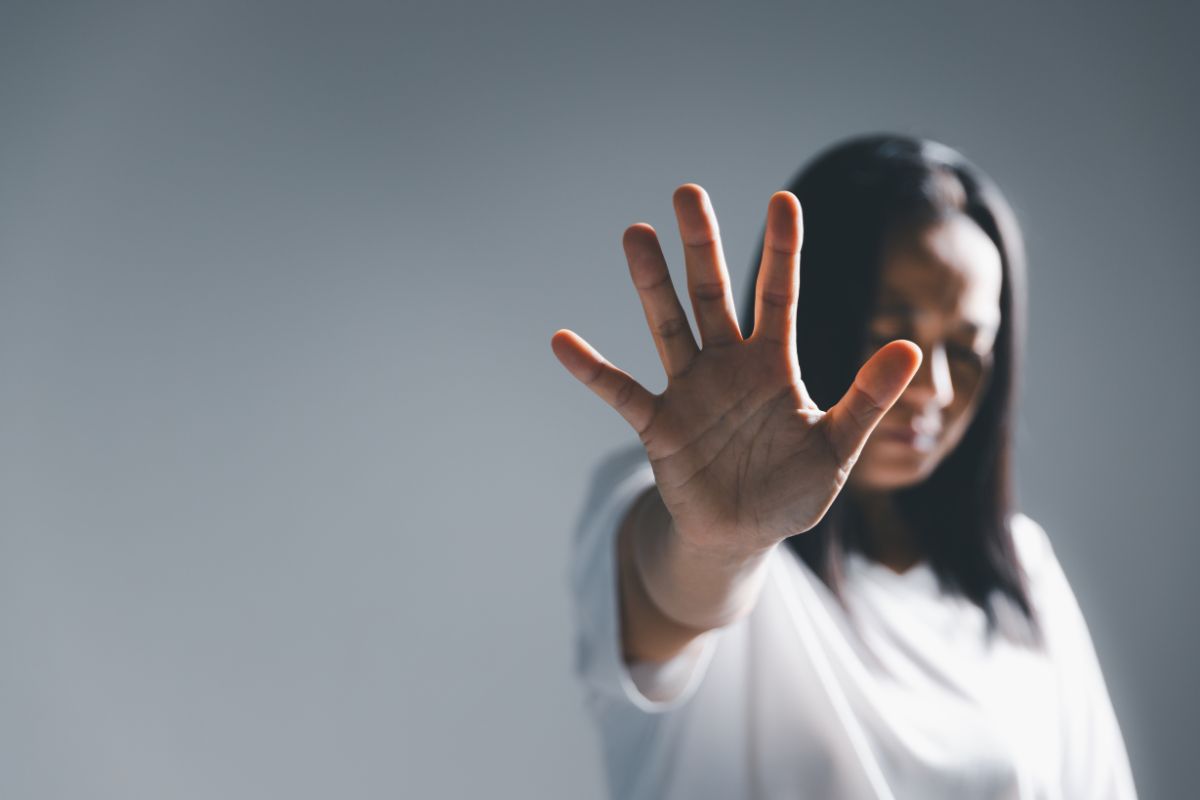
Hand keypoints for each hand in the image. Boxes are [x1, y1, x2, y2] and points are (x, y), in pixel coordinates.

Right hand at [551, 184, 921, 557]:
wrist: (743, 536)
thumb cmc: (792, 488)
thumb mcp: (838, 446)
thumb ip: (869, 399)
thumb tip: (911, 348)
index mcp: (772, 364)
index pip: (776, 294)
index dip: (781, 250)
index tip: (783, 200)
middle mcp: (726, 365)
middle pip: (712, 294)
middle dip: (701, 246)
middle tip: (688, 193)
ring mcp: (689, 391)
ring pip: (668, 326)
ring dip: (651, 284)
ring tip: (636, 233)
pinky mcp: (658, 425)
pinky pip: (620, 392)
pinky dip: (592, 370)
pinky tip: (562, 341)